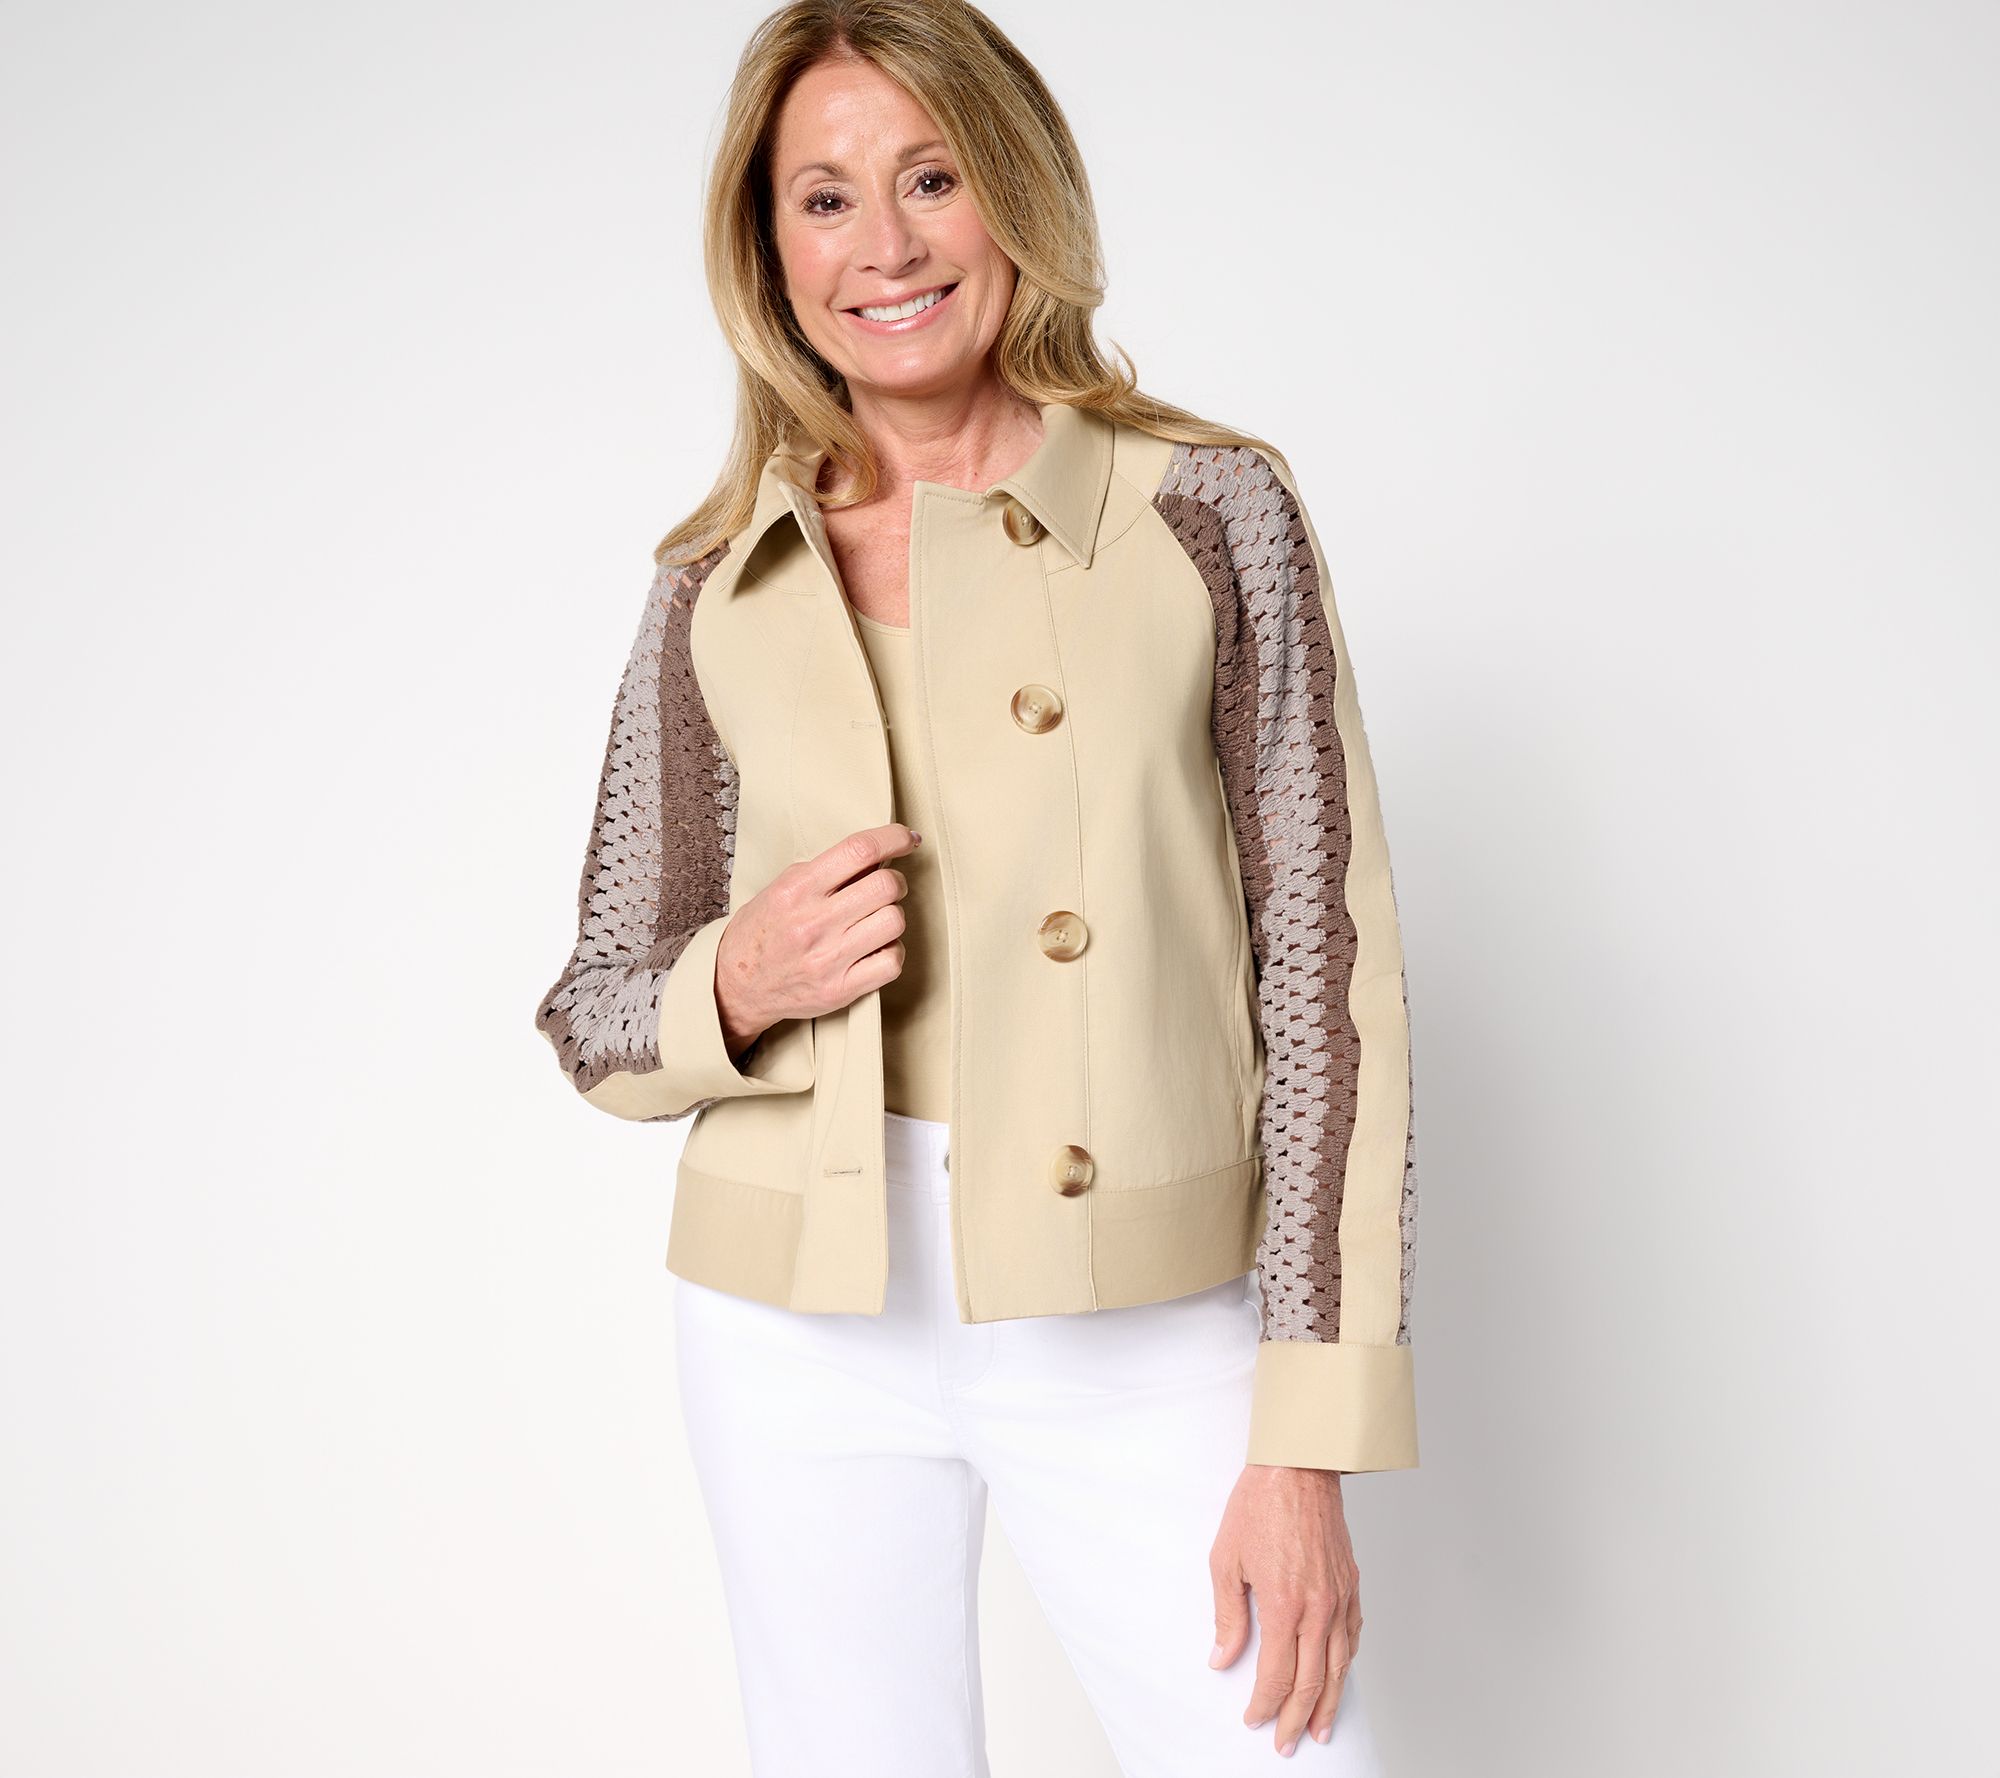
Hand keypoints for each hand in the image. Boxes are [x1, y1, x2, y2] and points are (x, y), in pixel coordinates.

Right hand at [713, 822, 919, 1054]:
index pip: (859, 851)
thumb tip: (878, 855)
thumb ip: (826, 870)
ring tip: (875, 919)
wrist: (737, 985)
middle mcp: (814, 923)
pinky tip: (875, 947)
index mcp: (798, 890)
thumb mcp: (784, 886)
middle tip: (885, 886)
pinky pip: (892, 962)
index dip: (893, 838)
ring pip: (894, 921)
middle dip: (895, 880)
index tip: (905, 838)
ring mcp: (828, 959)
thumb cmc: (763, 931)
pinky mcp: (840, 990)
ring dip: (892, 915)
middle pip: (886, 885)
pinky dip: (892, 950)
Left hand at [1208, 1463, 1362, 1756]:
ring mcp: (1339, 1596)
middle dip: (1297, 1718)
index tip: (1254, 1718)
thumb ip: (1227, 1615)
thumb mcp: (1226, 1559)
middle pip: (1311, 1681)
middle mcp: (1318, 1608)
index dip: (1265, 1704)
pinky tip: (1339, 1675)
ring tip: (1320, 1729)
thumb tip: (1223, 1657)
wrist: (1298, 1464)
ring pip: (1339, 1665)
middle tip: (1288, 1743)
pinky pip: (1354, 1634)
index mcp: (1284, 1605)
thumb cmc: (1259, 1504)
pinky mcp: (1351, 1582)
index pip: (1277, 1675)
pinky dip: (1347, 1662)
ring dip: (1329, 1702)